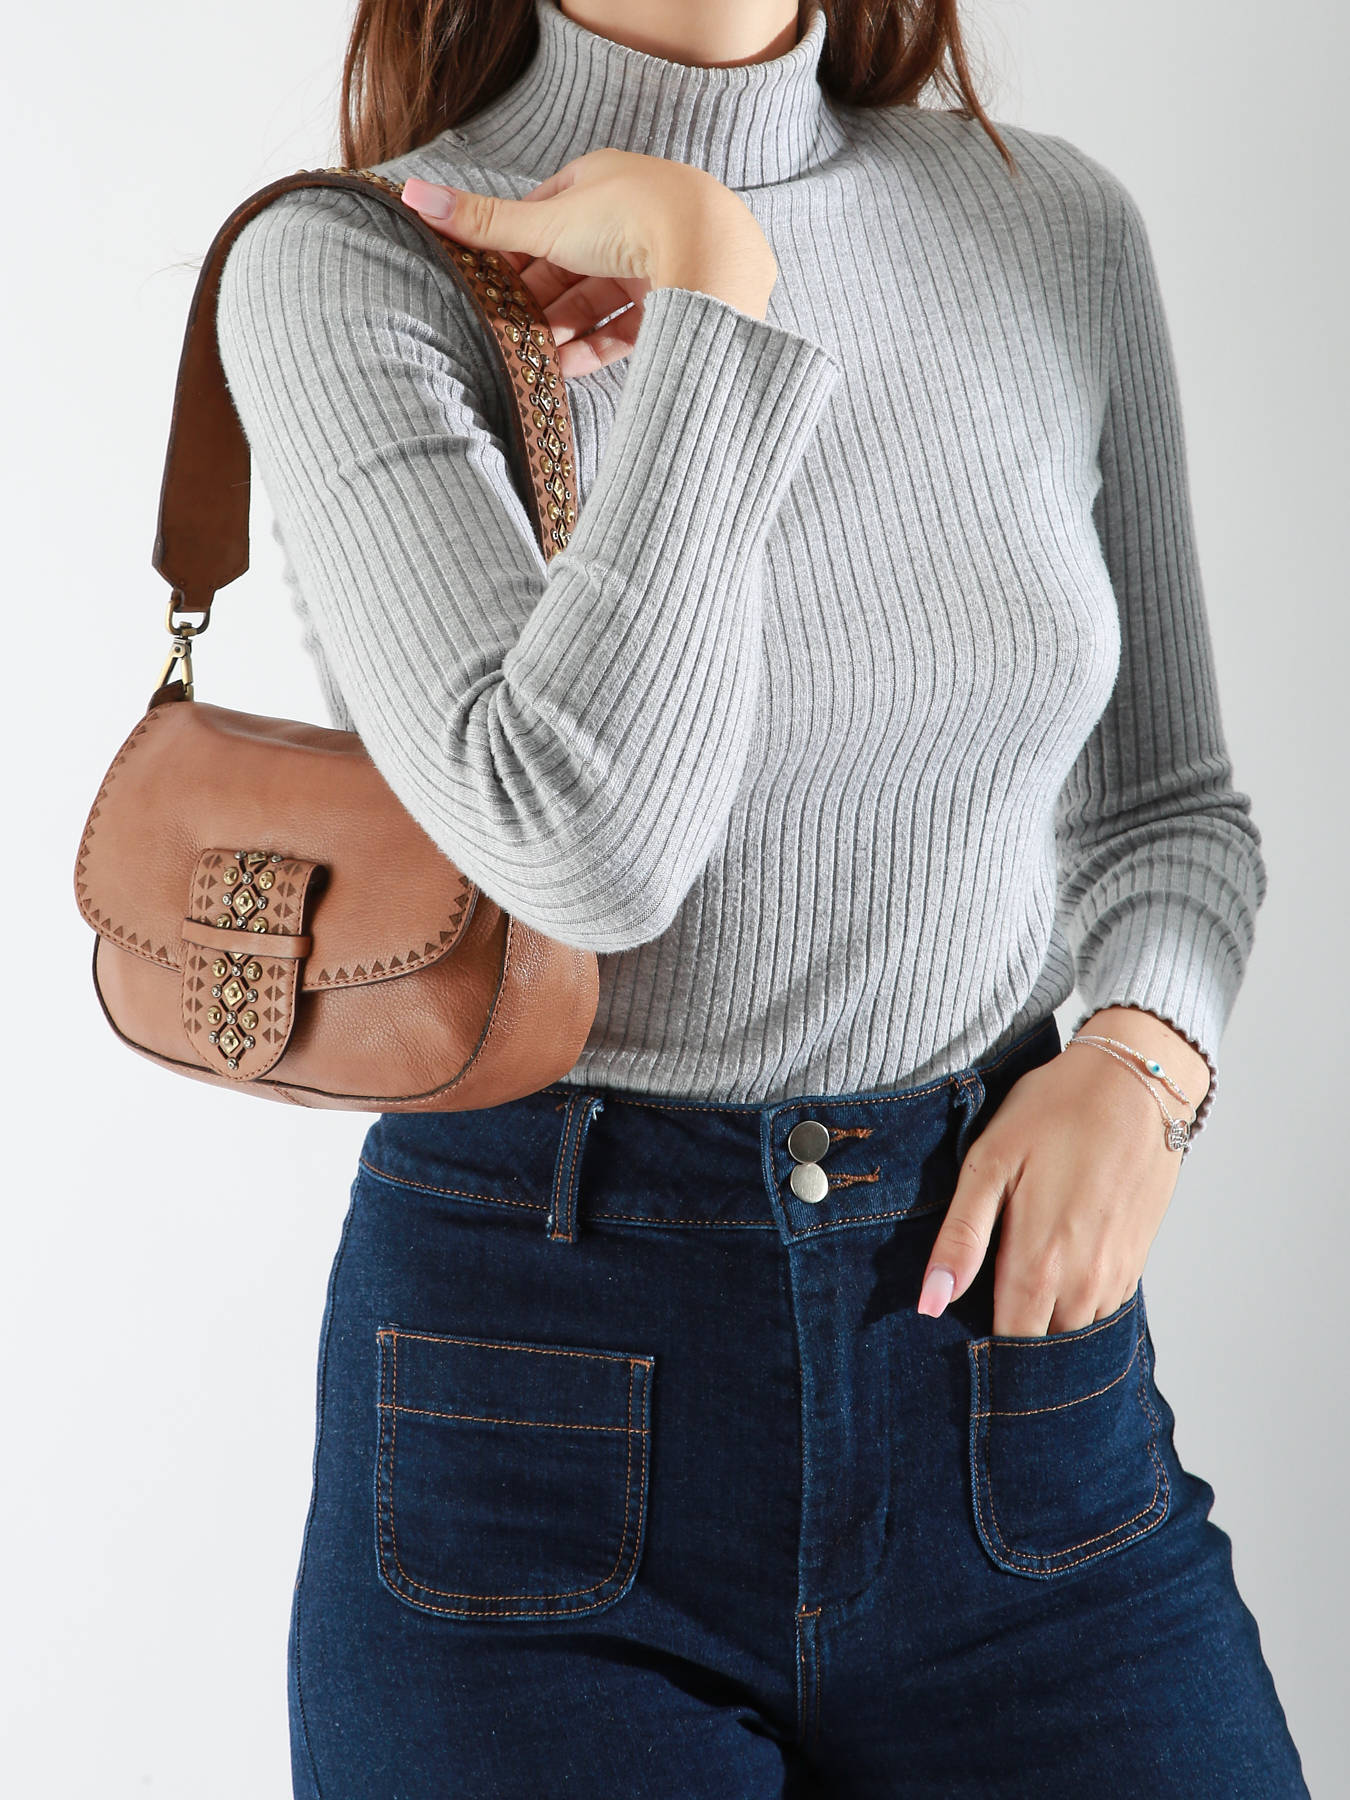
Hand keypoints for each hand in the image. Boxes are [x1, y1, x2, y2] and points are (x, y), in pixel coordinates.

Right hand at [401, 149, 778, 378]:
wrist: (712, 253)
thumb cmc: (634, 221)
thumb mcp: (547, 222)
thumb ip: (482, 222)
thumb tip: (411, 196)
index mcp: (600, 182)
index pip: (543, 219)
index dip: (512, 254)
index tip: (485, 286)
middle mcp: (632, 217)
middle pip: (569, 266)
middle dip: (535, 301)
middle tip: (502, 331)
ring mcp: (657, 260)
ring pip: (596, 301)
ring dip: (561, 330)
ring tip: (530, 358)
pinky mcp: (676, 301)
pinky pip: (627, 329)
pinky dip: (595, 349)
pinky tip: (566, 371)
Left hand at [915, 1009, 1206, 1335]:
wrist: (1136, 1084)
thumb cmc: (1054, 1113)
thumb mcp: (989, 1163)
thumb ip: (960, 1239)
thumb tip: (929, 1304)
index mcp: (1039, 1265)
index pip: (1006, 1348)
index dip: (978, 1357)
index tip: (952, 1344)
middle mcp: (1084, 1286)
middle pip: (1040, 1349)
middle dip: (1009, 1347)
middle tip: (977, 1316)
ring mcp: (1115, 1278)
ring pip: (1072, 1335)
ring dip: (1043, 1327)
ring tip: (1011, 1290)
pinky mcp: (1135, 1264)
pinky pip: (1099, 1312)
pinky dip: (1072, 1307)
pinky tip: (1051, 1273)